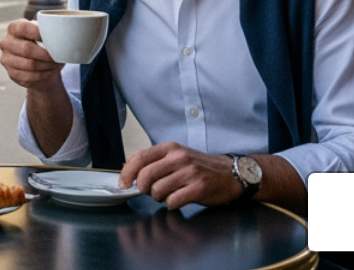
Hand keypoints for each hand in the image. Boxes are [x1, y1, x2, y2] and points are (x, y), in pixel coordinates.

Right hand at [0, 18, 63, 90]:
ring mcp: (6, 59)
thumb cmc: (42, 44)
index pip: (23, 28)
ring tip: (56, 64)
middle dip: (46, 54)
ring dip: (46, 65)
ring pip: (29, 64)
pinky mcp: (11, 74)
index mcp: (13, 28)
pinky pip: (29, 76)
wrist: (37, 64)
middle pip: (27, 49)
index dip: (38, 32)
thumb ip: (47, 28)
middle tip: (59, 56)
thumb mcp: (43, 33)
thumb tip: (58, 27)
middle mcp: (6, 43)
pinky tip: (50, 71)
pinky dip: (43, 74)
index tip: (53, 38)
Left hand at [118, 142, 240, 208]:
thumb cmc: (200, 167)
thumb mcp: (176, 157)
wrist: (230, 174)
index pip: (140, 157)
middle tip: (148, 192)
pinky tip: (177, 201)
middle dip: (142, 188)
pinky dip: (171, 204)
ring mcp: (190, 172)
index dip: (127, 172)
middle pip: (145, 175)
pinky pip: (173, 201)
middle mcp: (179, 157)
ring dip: (158, 197)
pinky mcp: (199, 188)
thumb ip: (154, 161)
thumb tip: (127, 168)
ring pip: (157, 190)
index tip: (123, 183)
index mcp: (170, 148)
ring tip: (167, 195)